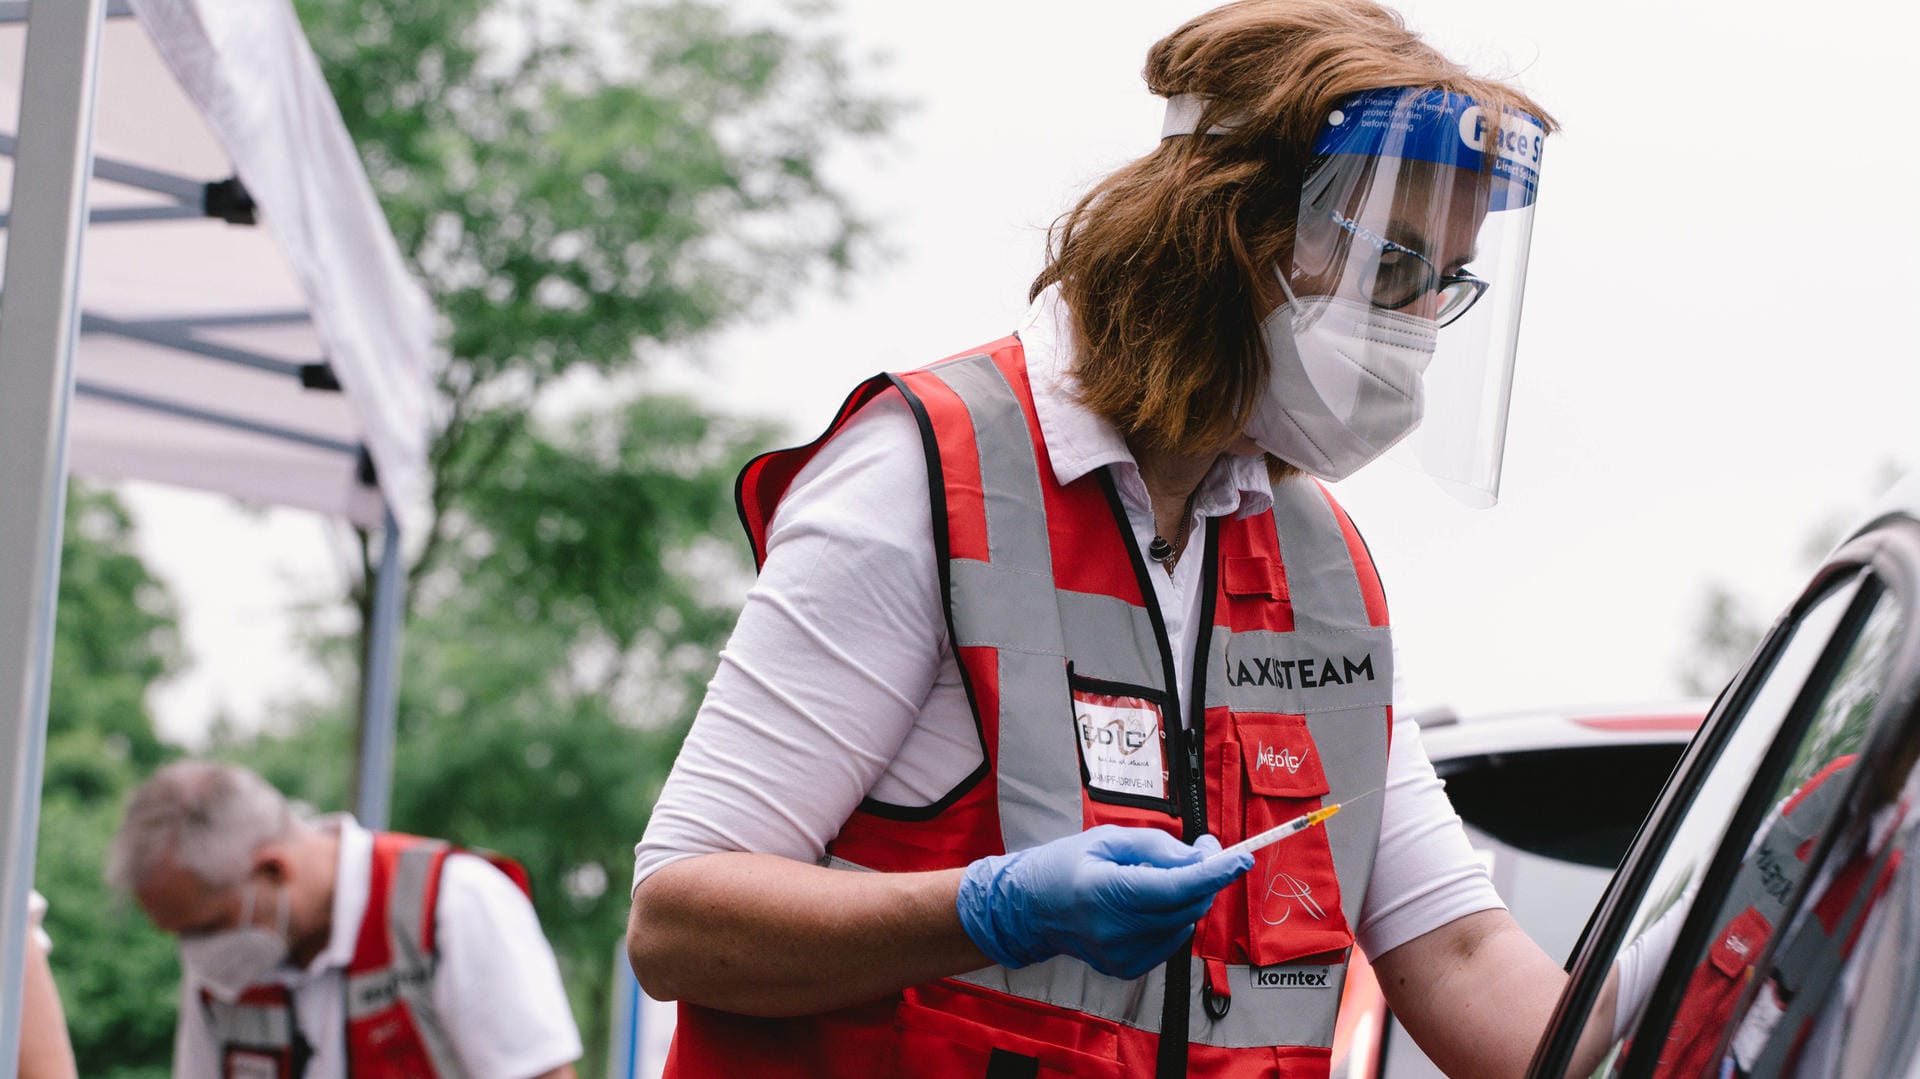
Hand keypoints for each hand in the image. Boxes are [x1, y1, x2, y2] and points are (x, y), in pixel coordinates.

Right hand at [955, 825, 1251, 978]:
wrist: (1026, 910)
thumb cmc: (1062, 866)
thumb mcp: (1107, 839)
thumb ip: (1158, 846)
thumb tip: (1200, 856)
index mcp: (1105, 891)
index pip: (1175, 887)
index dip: (1213, 873)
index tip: (1240, 859)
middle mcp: (1114, 930)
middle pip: (1186, 906)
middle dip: (1204, 878)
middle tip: (1200, 852)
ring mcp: (1120, 955)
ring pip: (1183, 924)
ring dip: (1186, 898)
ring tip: (1155, 878)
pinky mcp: (1126, 968)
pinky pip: (1171, 940)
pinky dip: (1172, 918)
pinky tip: (1146, 904)